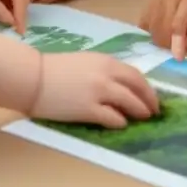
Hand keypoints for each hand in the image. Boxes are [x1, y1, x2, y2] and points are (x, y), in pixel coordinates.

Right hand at [31, 51, 160, 128]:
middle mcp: (107, 74)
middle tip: (154, 111)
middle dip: (149, 101)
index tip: (151, 96)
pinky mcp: (88, 109)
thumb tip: (122, 85)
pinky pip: (113, 118)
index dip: (147, 88)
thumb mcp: (86, 62)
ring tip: (143, 119)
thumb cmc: (55, 69)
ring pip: (130, 103)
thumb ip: (105, 71)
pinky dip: (120, 122)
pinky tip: (121, 124)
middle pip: (138, 88)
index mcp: (106, 61)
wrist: (33, 78)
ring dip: (139, 112)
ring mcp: (99, 92)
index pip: (136, 75)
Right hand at [139, 0, 186, 59]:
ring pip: (152, 26)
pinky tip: (161, 33)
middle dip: (169, 43)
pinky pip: (145, 22)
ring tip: (171, 40)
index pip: (179, 22)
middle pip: (163, 25)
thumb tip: (183, 49)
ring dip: (160, 39)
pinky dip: (151, 33)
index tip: (178, 58)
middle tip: (178, 49)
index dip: (177, 41)